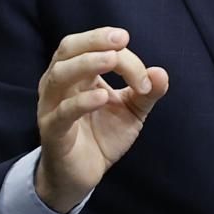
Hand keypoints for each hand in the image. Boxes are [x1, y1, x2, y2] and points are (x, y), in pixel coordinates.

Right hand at [35, 27, 168, 213]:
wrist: (84, 174)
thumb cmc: (103, 135)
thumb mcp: (132, 110)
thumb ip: (147, 91)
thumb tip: (160, 72)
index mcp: (78, 74)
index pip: (95, 49)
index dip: (122, 54)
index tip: (146, 75)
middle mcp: (61, 85)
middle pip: (68, 50)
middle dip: (94, 40)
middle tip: (121, 39)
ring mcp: (53, 107)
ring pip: (59, 76)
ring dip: (87, 63)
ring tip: (112, 59)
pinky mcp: (53, 132)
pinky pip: (63, 113)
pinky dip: (81, 102)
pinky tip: (102, 97)